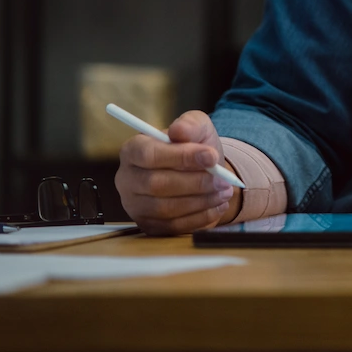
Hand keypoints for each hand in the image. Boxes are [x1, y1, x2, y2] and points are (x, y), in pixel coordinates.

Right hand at [115, 110, 241, 235]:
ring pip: (166, 208)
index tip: (212, 156)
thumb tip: (180, 131)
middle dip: (196, 183)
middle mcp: (127, 179)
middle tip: (224, 180)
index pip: (149, 155)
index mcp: (133, 150)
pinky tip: (218, 206)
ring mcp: (134, 205)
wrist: (201, 171)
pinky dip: (200, 217)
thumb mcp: (197, 127)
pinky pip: (173, 227)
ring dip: (201, 201)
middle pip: (156, 184)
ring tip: (225, 192)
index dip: (181, 156)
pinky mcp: (148, 225)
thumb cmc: (194, 147)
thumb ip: (190, 125)